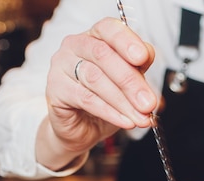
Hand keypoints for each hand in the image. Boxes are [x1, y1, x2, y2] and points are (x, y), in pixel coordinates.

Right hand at [42, 17, 156, 157]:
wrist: (81, 128)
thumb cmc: (105, 100)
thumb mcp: (127, 82)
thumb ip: (138, 68)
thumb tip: (148, 61)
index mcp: (95, 36)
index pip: (109, 29)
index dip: (127, 41)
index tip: (143, 58)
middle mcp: (75, 45)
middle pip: (103, 55)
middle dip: (130, 81)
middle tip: (148, 103)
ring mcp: (61, 66)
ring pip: (95, 79)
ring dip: (123, 101)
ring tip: (140, 117)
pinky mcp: (55, 90)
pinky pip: (85, 99)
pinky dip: (110, 112)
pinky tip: (125, 121)